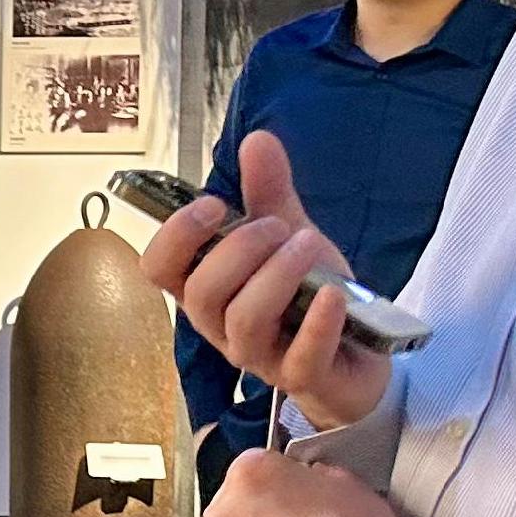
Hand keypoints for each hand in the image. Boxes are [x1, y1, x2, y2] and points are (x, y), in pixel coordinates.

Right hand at [133, 134, 393, 430]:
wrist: (357, 357)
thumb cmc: (308, 298)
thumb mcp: (289, 238)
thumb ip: (269, 194)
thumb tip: (257, 138)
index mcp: (206, 291)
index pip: (158, 269)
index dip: (176, 236)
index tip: (214, 206)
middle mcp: (220, 327)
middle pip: (202, 292)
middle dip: (239, 249)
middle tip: (278, 227)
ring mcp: (259, 356)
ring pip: (244, 320)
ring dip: (277, 275)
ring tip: (311, 245)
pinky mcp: (303, 378)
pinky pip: (300, 356)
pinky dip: (317, 322)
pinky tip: (333, 293)